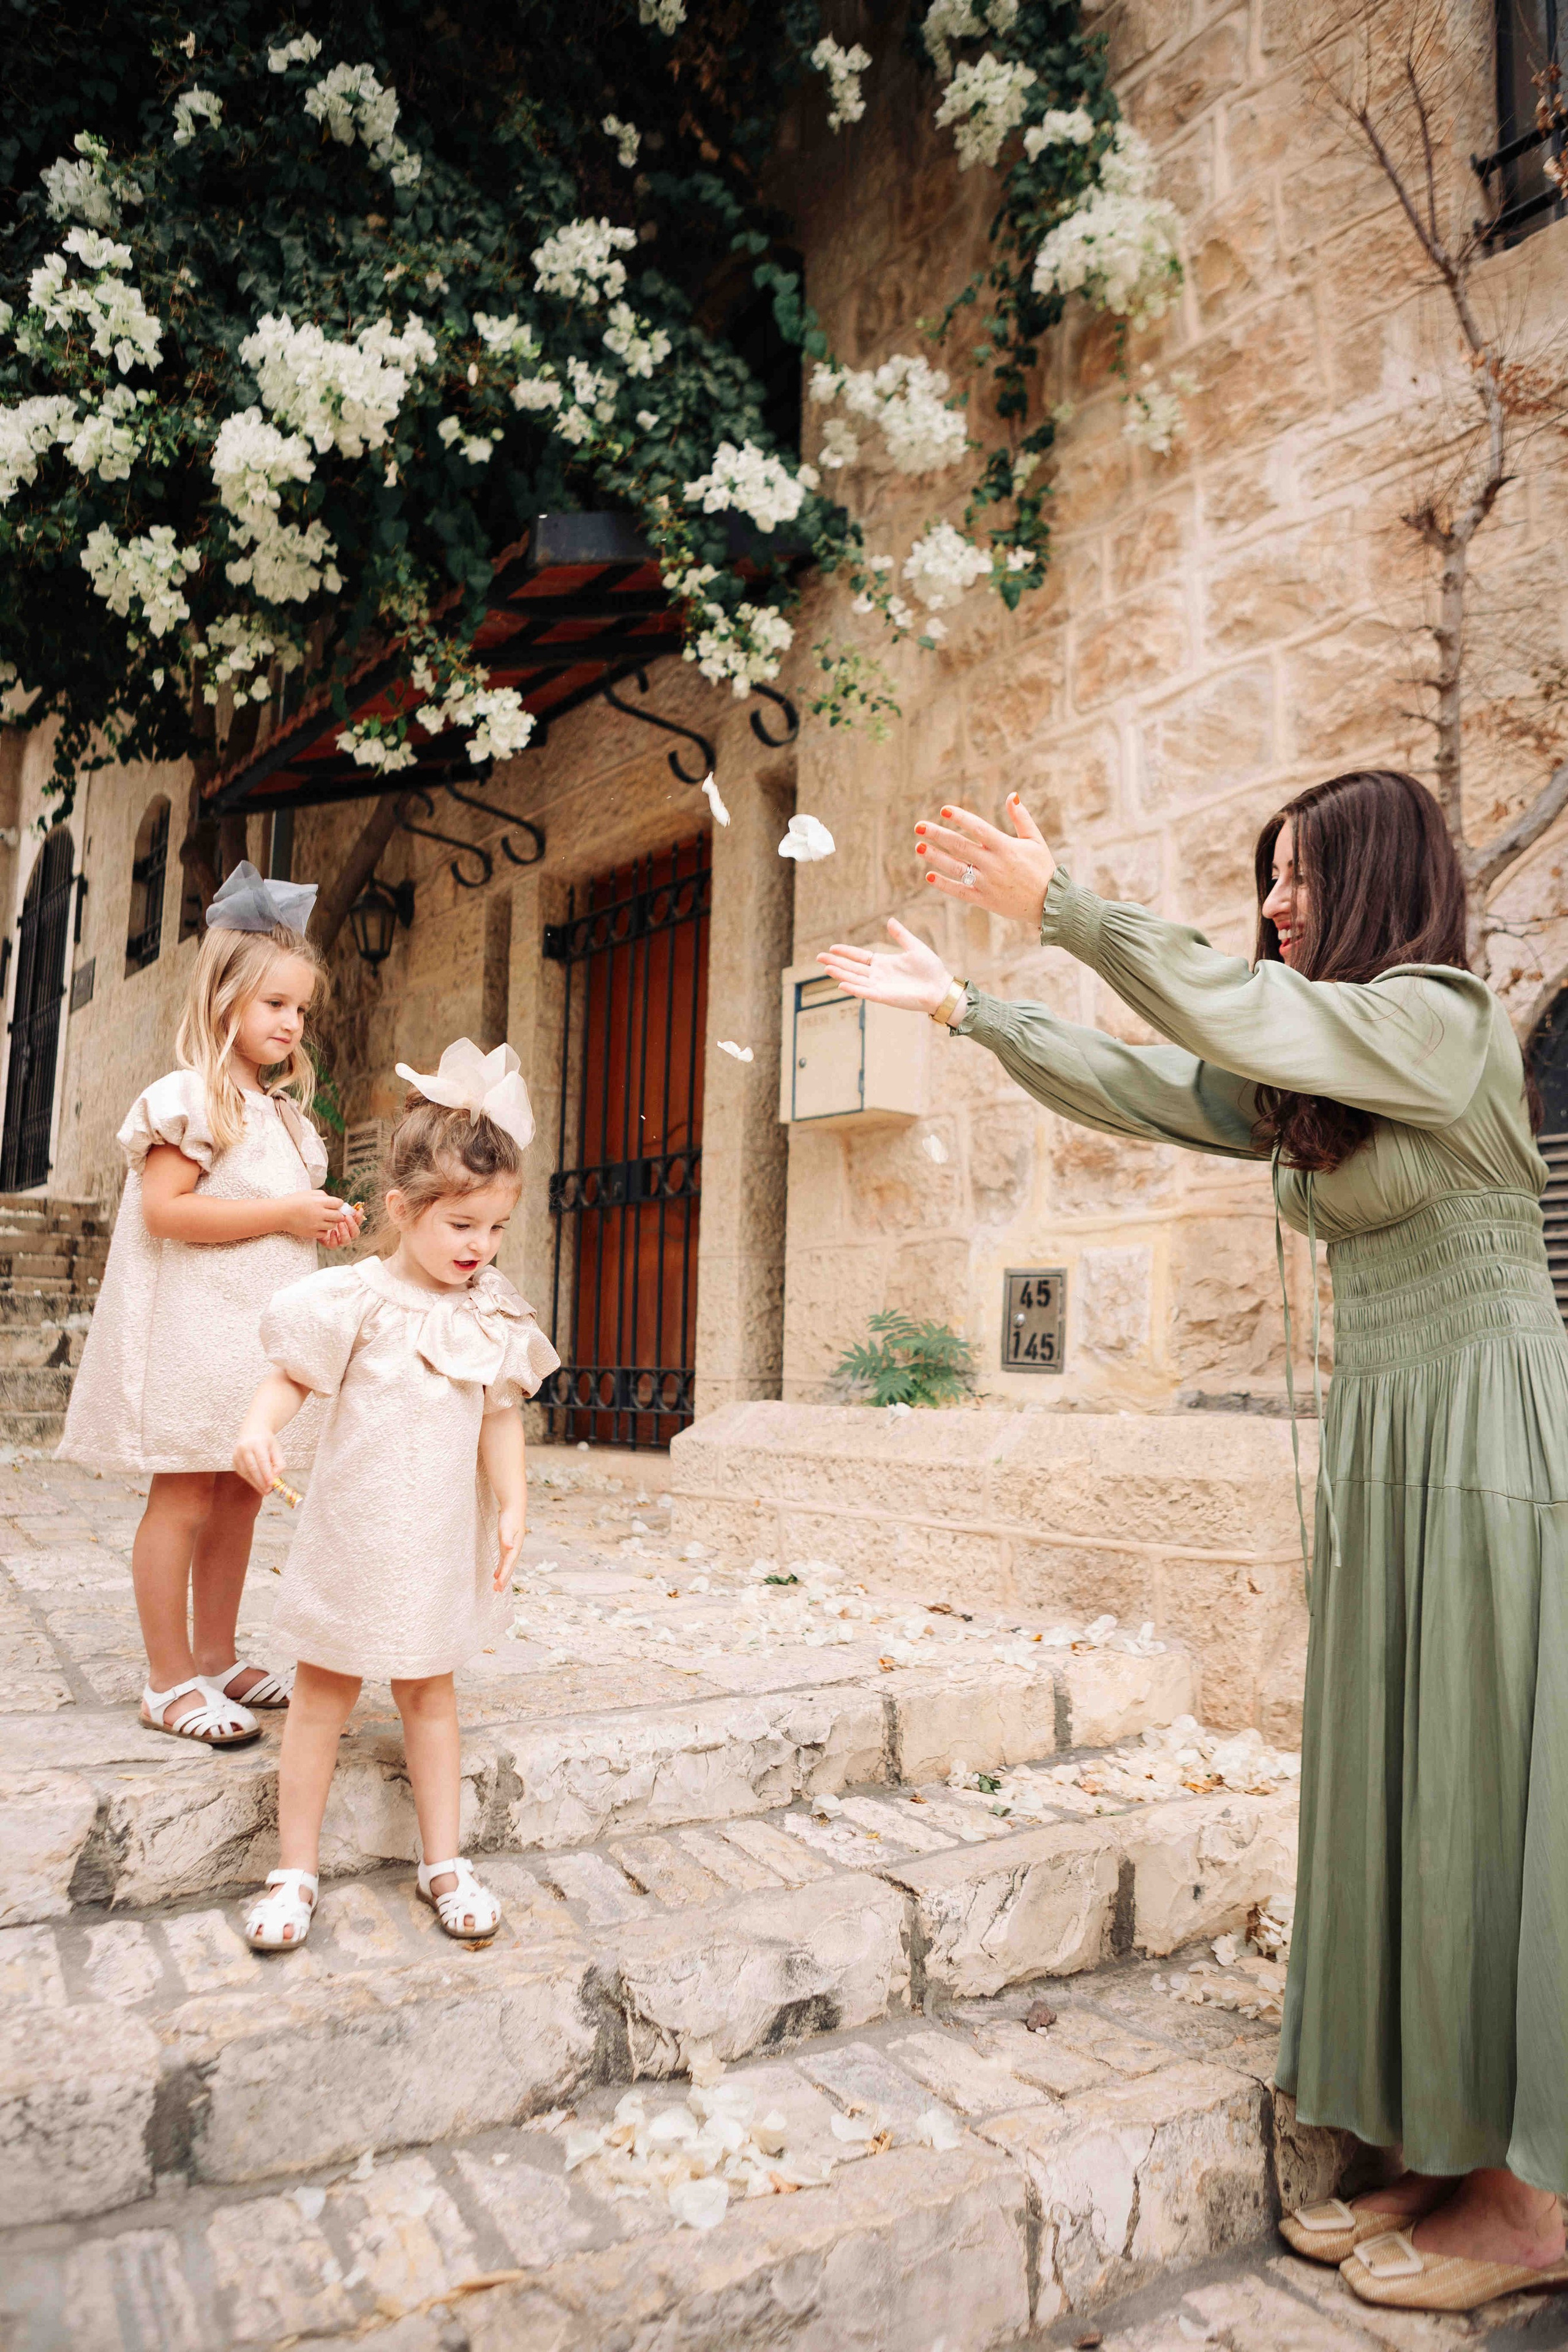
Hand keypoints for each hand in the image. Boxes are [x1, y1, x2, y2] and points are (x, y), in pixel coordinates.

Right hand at [233, 1425, 284, 1493]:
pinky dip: (250, 1480)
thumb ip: (279, 1464)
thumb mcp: (277, 1449)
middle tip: (268, 1491)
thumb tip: (275, 1478)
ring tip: (264, 1490)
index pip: (262, 1461)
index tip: (272, 1484)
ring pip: (246, 1472)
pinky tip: (258, 1484)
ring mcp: (237, 1454)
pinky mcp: (234, 1460)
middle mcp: (245, 1448)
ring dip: (255, 1483)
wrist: (253, 1430)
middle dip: (260, 1482)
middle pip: (252, 1468)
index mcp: (257, 1443)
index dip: (266, 1474)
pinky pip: (242, 1473)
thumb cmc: (267, 1441)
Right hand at [279, 1190, 361, 1242]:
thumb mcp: (308, 1193)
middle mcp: (319, 1213)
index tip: (334, 1204)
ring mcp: (315, 1224)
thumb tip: (335, 1201)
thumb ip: (323, 1195)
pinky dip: (323, 1230)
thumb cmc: (294, 1201)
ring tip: (323, 1219)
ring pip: (333, 1225)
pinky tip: (317, 1225)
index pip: (338, 1203)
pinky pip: (324, 1233)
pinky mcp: (311, 1233)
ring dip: (331, 1222)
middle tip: (331, 1213)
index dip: (338, 1204)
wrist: (280, 1213)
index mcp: (318, 1202)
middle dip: (337, 1214)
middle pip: (338, 1216)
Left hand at [322, 1200, 364, 1250]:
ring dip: (345, 1232)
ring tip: (340, 1224)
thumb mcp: (335, 1210)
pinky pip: (334, 1245)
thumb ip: (344, 1209)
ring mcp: (338, 1240)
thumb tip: (354, 1207)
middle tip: (347, 1217)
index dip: (359, 1218)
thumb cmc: (326, 1215)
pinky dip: (334, 1239)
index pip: (358, 1223)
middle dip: (353, 1225)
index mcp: (349, 1225)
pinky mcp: (329, 1244)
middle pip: (355, 1233)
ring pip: (347, 1241)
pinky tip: (332, 1232)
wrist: (314, 1221)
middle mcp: (346, 1234)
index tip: (358, 1211)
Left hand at [493, 1504, 523, 1592]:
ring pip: (507, 1565)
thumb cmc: (510, 1517)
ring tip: (497, 1586)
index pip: (509, 1564)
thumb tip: (509, 1548)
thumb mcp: (507, 1528)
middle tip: (497, 1590)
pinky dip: (500, 1568)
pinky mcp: (507, 1545)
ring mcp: (511, 1548)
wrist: (514, 1507)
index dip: (504, 1575)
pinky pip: (504, 1560)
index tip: (498, 1585)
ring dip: (503, 1576)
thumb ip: (507, 1538)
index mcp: (515, 1547)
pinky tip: (496, 1574)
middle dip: (504, 1579)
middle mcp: (514, 1550)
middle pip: (509, 1567)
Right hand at [818, 919, 951, 1013]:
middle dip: (835, 963)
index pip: (860, 957)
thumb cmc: (930, 969)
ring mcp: (880, 986)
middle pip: (852, 968)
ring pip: (855, 980)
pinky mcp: (884, 997)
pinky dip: (853, 989)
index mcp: (884, 963)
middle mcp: (878, 975)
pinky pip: (865, 993)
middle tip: (818, 958)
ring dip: (840, 975)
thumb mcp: (914, 946)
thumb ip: (901, 935)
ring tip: (826, 969)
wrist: (940, 987)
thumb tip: (889, 920)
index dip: (846, 952)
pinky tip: (841, 985)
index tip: (832, 948)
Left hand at [915, 792, 1056, 924]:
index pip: (978, 828)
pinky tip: (929, 876)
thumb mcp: (1036, 840)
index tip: (944, 810)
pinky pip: (960, 891)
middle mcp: (993, 864)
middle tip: (919, 826)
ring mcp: (987, 883)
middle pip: (960, 846)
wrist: (1049, 903)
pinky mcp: (984, 900)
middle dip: (937, 834)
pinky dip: (944, 884)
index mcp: (1006, 847)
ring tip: (919, 847)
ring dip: (935, 857)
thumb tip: (1012, 795)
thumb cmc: (1042, 869)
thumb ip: (1021, 818)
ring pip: (955, 867)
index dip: (960, 818)